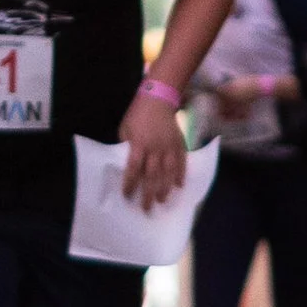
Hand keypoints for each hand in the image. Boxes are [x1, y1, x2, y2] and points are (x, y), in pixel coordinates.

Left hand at [119, 90, 187, 208]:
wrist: (158, 98)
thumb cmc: (137, 114)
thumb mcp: (125, 129)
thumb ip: (126, 146)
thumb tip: (125, 163)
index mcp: (139, 144)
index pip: (134, 168)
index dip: (130, 183)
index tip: (127, 196)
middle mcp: (155, 147)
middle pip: (152, 174)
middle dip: (148, 192)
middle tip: (146, 208)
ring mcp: (169, 146)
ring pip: (168, 171)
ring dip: (165, 187)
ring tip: (162, 200)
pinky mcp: (179, 143)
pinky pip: (182, 161)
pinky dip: (181, 174)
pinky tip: (180, 185)